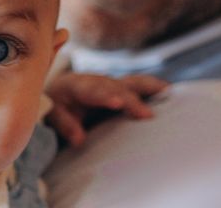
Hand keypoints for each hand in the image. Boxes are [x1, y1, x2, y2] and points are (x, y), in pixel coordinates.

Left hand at [46, 72, 168, 146]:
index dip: (105, 96)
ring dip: (148, 88)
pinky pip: (137, 85)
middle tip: (147, 115)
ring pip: (129, 83)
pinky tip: (169, 92)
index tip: (118, 103)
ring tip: (168, 94)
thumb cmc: (54, 104)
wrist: (57, 90)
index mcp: (76, 85)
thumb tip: (79, 140)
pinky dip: (153, 87)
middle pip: (115, 87)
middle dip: (131, 99)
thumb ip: (64, 124)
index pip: (92, 90)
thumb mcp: (51, 113)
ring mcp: (110, 82)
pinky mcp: (120, 87)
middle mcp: (96, 80)